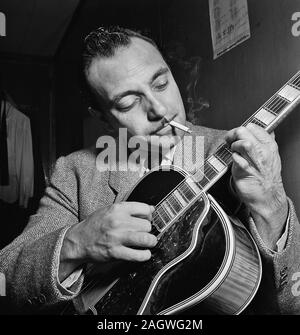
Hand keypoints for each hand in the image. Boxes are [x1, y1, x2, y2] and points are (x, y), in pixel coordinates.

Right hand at [59, 202, 156, 280]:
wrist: (78, 241)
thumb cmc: (95, 225)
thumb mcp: (110, 210)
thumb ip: (130, 209)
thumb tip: (151, 209)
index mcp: (117, 209)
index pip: (145, 208)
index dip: (149, 215)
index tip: (147, 219)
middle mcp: (118, 222)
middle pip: (147, 225)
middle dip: (148, 230)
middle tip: (144, 233)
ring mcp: (117, 238)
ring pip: (146, 239)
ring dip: (150, 242)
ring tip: (148, 243)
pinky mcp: (115, 253)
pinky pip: (138, 255)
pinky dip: (144, 255)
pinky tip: (143, 253)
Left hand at [225, 123, 287, 248]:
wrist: (267, 197)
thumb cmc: (265, 178)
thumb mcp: (270, 156)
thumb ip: (263, 142)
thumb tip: (255, 130)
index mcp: (269, 145)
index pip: (253, 126)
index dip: (241, 129)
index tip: (236, 135)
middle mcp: (263, 151)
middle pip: (244, 131)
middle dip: (233, 135)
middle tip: (229, 141)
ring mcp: (255, 161)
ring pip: (242, 142)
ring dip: (233, 146)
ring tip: (233, 151)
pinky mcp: (245, 171)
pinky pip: (235, 158)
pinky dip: (232, 158)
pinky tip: (234, 162)